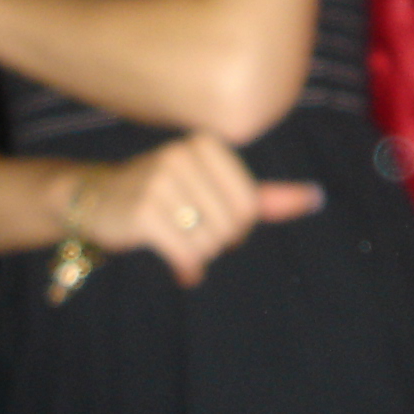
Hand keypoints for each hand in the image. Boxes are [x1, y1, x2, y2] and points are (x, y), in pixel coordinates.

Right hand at [87, 133, 322, 286]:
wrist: (97, 198)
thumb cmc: (163, 194)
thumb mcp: (213, 189)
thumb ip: (263, 198)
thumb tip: (316, 197)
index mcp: (206, 145)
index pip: (249, 205)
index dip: (237, 226)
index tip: (214, 223)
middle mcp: (183, 155)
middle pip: (231, 225)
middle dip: (217, 243)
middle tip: (193, 236)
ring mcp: (160, 181)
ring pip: (209, 242)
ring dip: (199, 256)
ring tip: (179, 244)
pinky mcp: (143, 211)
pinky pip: (186, 253)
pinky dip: (187, 268)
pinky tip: (177, 267)